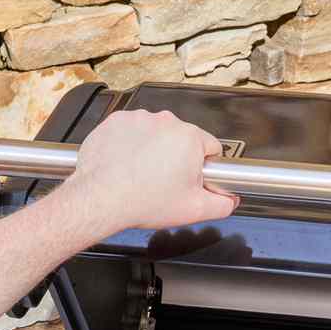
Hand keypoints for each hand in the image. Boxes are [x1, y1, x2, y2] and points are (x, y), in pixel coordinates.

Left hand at [67, 109, 237, 237]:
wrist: (100, 198)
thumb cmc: (143, 201)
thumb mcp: (195, 210)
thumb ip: (223, 203)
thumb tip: (230, 199)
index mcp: (189, 137)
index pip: (211, 147)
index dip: (204, 167)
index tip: (192, 178)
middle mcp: (165, 122)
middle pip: (182, 139)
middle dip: (178, 158)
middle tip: (166, 182)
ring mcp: (138, 118)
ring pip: (156, 134)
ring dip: (153, 150)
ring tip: (144, 174)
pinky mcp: (116, 121)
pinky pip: (131, 131)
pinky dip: (131, 145)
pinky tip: (128, 165)